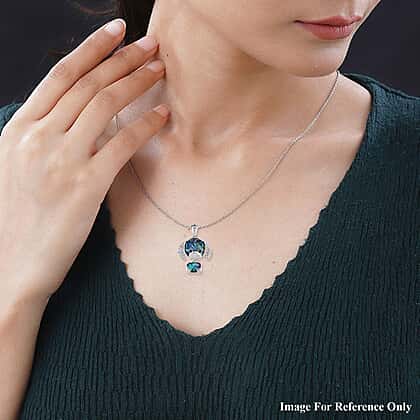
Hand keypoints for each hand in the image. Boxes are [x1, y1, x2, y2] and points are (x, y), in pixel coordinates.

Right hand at [0, 18, 168, 303]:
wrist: (9, 267)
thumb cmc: (14, 219)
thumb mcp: (15, 166)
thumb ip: (42, 136)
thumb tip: (76, 115)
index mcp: (18, 129)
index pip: (60, 75)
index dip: (91, 49)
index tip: (116, 31)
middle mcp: (37, 138)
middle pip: (88, 84)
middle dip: (123, 59)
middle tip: (151, 45)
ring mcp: (60, 161)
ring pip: (105, 106)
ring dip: (136, 82)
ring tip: (160, 69)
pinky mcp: (84, 188)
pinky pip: (121, 145)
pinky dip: (144, 125)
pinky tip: (162, 115)